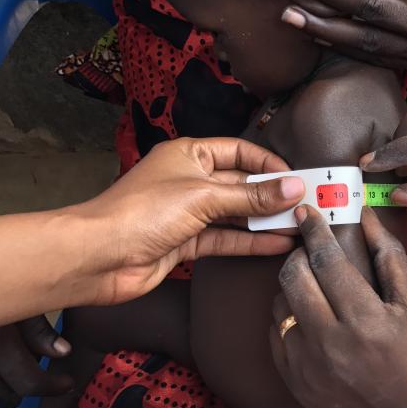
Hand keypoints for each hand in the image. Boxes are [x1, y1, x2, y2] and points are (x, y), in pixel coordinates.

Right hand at [0, 178, 77, 405]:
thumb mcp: (16, 294)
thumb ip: (38, 328)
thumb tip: (62, 351)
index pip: (28, 384)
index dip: (52, 387)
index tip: (66, 382)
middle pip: (5, 392)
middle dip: (29, 388)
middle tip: (50, 377)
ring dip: (4, 379)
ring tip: (24, 361)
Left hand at [77, 137, 303, 304]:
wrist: (99, 256)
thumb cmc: (141, 212)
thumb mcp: (204, 197)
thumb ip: (252, 196)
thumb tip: (294, 188)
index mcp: (190, 154)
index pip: (239, 151)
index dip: (269, 162)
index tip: (297, 177)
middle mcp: (191, 180)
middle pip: (241, 184)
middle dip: (272, 195)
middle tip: (307, 204)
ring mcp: (188, 213)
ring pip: (236, 214)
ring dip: (266, 221)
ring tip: (301, 226)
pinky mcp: (187, 242)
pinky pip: (226, 239)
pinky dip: (251, 242)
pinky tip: (278, 244)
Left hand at [271, 206, 406, 407]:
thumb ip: (389, 259)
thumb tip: (367, 217)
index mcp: (365, 319)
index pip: (326, 260)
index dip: (315, 229)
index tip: (308, 211)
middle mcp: (329, 343)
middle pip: (293, 278)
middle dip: (299, 253)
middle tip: (310, 245)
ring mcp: (308, 367)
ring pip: (279, 307)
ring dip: (291, 286)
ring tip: (312, 281)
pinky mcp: (297, 386)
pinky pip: (276, 338)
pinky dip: (285, 318)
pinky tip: (306, 314)